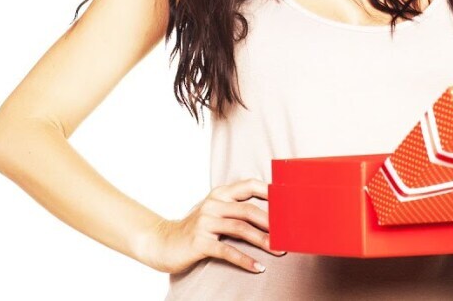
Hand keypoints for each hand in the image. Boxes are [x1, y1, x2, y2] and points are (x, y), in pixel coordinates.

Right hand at [140, 178, 285, 274]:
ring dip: (263, 240)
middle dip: (272, 222)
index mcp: (219, 194)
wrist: (163, 242)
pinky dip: (245, 260)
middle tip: (289, 233)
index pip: (248, 185)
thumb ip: (235, 208)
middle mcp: (213, 204)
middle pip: (248, 209)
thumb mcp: (214, 211)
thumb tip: (271, 213)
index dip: (269, 191)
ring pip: (240, 229)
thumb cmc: (195, 228)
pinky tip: (258, 267)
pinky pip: (227, 251)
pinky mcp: (199, 242)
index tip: (288, 199)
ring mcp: (205, 222)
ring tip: (279, 250)